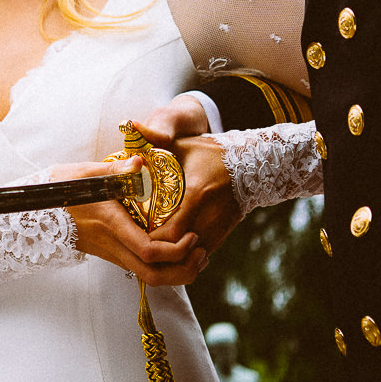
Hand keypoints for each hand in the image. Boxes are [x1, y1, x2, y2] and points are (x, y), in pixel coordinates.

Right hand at [53, 158, 207, 285]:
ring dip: (177, 270)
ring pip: (149, 277)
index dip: (176, 250)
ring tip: (194, 251)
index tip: (192, 234)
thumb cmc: (61, 188)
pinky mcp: (112, 253)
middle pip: (154, 275)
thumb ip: (117, 169)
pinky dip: (165, 263)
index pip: (148, 251)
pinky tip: (176, 246)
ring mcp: (112, 253)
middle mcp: (113, 245)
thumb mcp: (87, 173)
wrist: (35, 209)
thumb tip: (140, 161)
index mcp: (111, 224)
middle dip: (184, 270)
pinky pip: (142, 267)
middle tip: (201, 250)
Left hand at [130, 103, 240, 259]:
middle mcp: (210, 215)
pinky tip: (167, 246)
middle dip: (156, 249)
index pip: (171, 231)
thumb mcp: (182, 143)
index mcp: (197, 192)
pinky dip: (182, 254)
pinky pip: (198, 255)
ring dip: (169, 254)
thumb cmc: (208, 152)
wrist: (250, 164)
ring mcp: (218, 228)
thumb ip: (155, 137)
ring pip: (189, 257)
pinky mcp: (222, 236)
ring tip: (148, 246)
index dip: (150, 238)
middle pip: (178, 249)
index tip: (133, 231)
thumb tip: (129, 124)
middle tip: (136, 241)